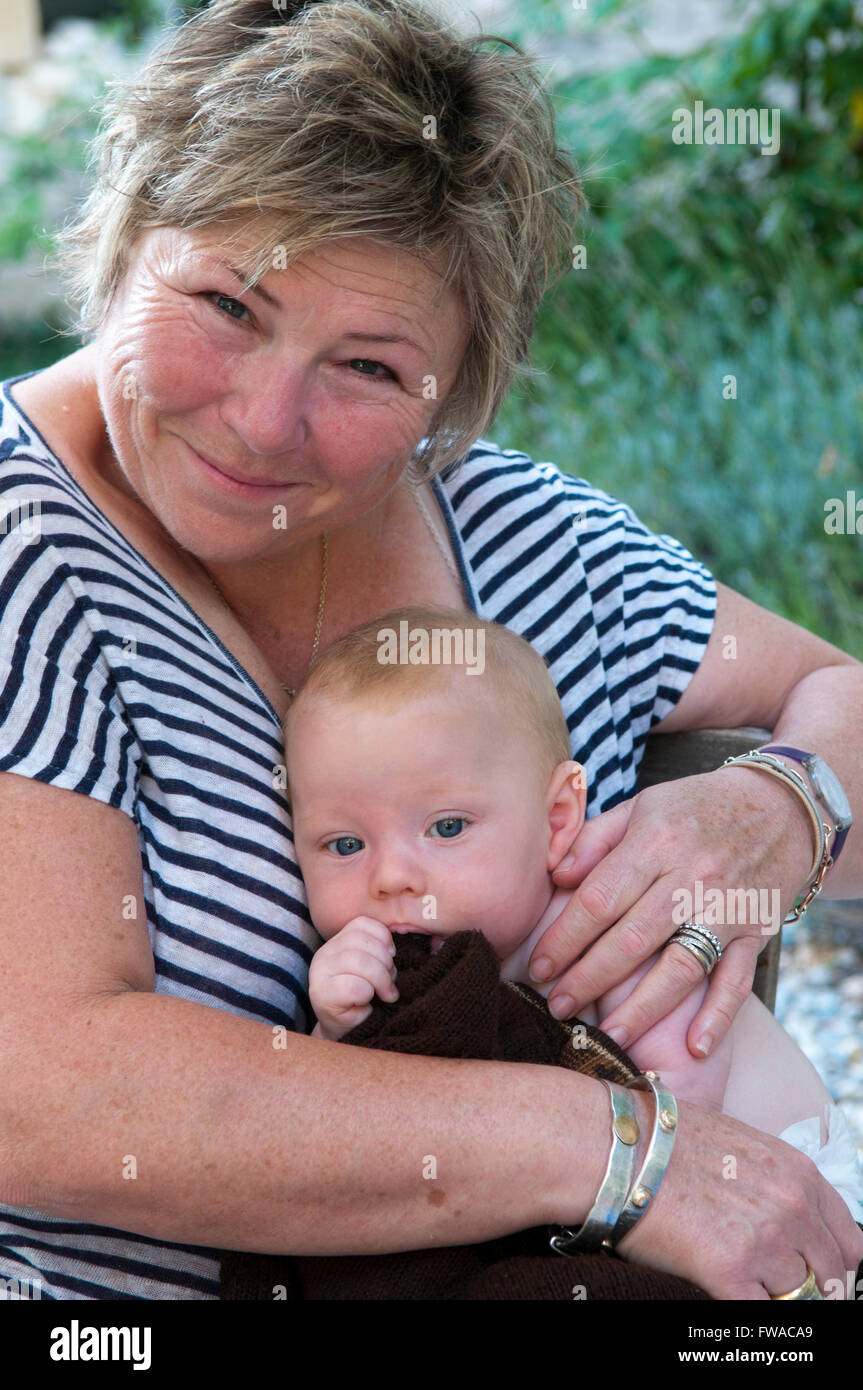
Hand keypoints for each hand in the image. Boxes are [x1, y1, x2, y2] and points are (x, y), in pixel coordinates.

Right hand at [309, 916, 397, 1040]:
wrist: (345, 1034)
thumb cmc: (363, 1000)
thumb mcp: (372, 969)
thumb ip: (379, 952)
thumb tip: (396, 949)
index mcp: (337, 943)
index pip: (362, 924)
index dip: (384, 939)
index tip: (392, 957)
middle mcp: (325, 954)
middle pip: (362, 942)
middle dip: (385, 963)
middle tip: (390, 983)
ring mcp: (320, 974)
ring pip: (358, 961)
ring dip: (380, 979)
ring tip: (385, 994)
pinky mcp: (322, 996)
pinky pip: (354, 987)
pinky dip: (368, 995)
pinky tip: (367, 1005)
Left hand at [530, 766, 815, 1056]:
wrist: (782, 807)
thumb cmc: (697, 807)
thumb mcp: (642, 806)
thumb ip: (595, 840)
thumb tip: (555, 875)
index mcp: (655, 842)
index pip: (599, 899)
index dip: (564, 937)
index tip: (538, 966)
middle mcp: (690, 878)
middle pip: (631, 939)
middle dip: (588, 978)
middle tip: (557, 1007)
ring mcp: (726, 908)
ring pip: (679, 966)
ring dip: (642, 1009)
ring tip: (608, 1037)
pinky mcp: (755, 931)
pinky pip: (736, 979)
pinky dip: (718, 1015)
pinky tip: (694, 1046)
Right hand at [620, 1097, 862, 1299]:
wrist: (620, 1147)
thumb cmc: (666, 1139)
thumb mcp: (741, 1144)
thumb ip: (776, 1183)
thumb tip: (789, 1220)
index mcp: (799, 1173)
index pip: (848, 1241)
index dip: (831, 1261)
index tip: (814, 1271)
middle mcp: (793, 1207)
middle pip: (827, 1275)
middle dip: (803, 1283)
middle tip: (769, 1281)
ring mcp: (766, 1242)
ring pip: (792, 1296)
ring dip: (765, 1290)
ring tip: (729, 1269)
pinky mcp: (731, 1272)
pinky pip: (760, 1314)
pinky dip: (745, 1306)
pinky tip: (721, 1288)